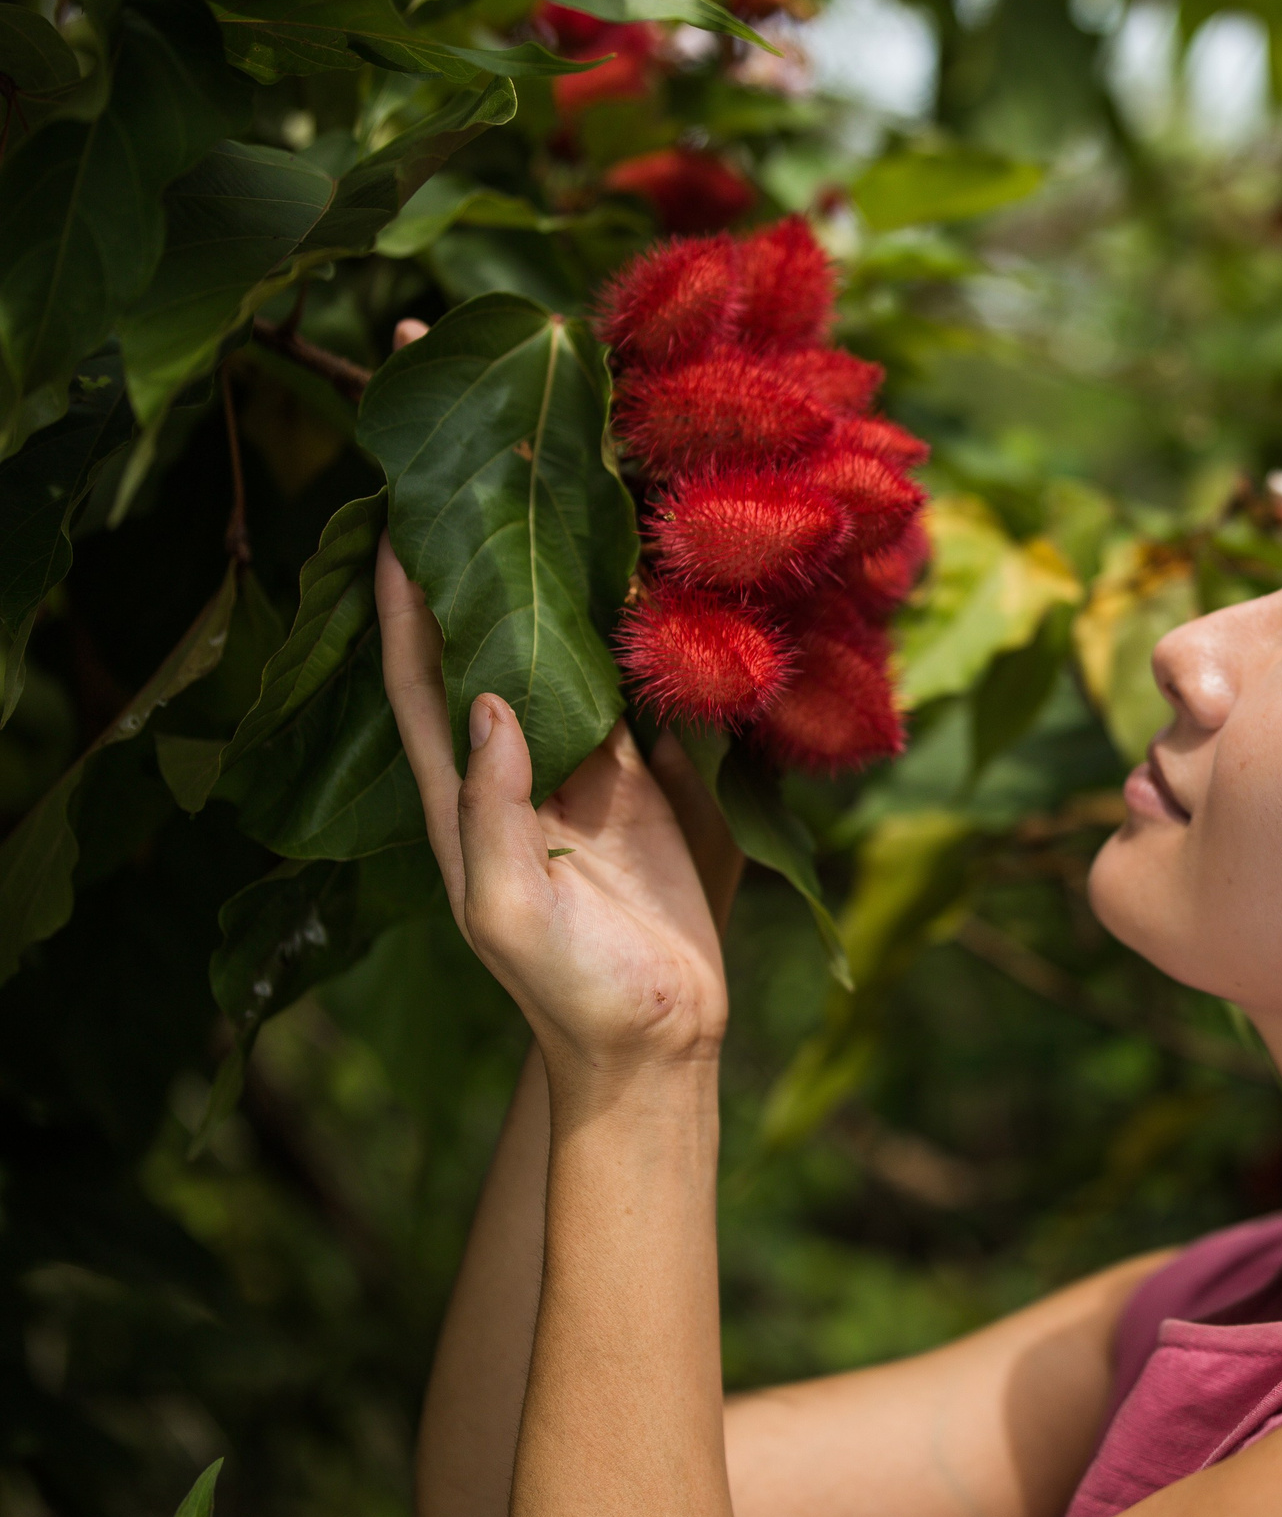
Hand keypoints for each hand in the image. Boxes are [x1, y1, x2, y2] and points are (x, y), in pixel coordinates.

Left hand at [378, 538, 738, 1085]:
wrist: (656, 1036)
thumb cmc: (567, 986)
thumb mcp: (507, 908)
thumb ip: (493, 808)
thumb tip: (488, 698)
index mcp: (458, 800)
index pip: (415, 682)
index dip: (397, 605)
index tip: (390, 518)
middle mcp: (510, 770)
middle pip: (480, 650)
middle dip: (468, 571)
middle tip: (475, 480)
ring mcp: (578, 773)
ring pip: (558, 660)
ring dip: (554, 592)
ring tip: (556, 506)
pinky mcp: (642, 782)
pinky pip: (630, 691)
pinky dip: (630, 637)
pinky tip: (639, 581)